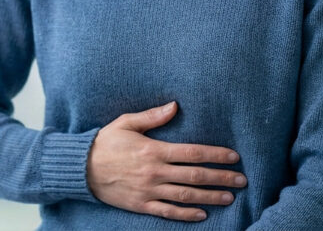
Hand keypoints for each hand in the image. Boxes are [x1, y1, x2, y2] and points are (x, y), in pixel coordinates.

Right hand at [87, 101, 245, 221]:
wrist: (81, 168)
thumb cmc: (105, 143)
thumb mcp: (126, 123)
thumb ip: (153, 116)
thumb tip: (175, 106)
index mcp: (154, 150)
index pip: (193, 153)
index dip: (216, 155)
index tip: (234, 157)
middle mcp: (155, 172)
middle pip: (196, 176)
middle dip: (221, 178)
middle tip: (241, 180)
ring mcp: (149, 191)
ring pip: (186, 196)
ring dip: (210, 197)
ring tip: (229, 197)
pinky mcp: (142, 204)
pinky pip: (168, 212)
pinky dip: (186, 214)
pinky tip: (202, 214)